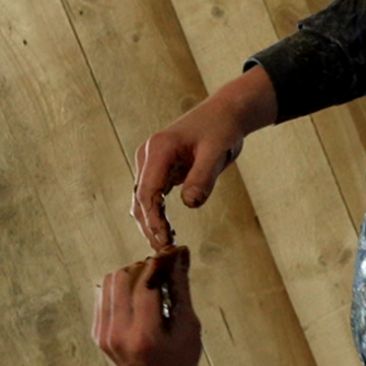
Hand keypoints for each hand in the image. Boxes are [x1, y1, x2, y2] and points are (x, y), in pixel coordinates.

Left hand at [94, 248, 224, 365]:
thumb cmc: (181, 363)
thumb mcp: (188, 326)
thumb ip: (181, 288)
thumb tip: (180, 254)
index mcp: (144, 335)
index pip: (145, 283)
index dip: (159, 263)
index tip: (171, 253)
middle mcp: (118, 335)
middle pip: (122, 278)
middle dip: (143, 268)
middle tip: (161, 271)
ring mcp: (104, 336)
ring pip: (109, 284)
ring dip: (129, 277)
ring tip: (149, 285)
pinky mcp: (98, 335)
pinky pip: (103, 298)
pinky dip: (120, 291)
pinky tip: (137, 300)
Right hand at [132, 67, 277, 250]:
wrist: (225, 113)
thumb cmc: (222, 128)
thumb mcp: (217, 152)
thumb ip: (204, 177)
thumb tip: (191, 204)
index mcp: (159, 148)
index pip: (148, 191)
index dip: (153, 219)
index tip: (164, 240)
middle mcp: (149, 155)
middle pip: (140, 198)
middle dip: (149, 226)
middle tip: (164, 252)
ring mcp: (151, 162)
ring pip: (143, 199)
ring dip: (151, 223)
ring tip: (166, 246)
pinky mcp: (159, 168)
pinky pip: (152, 195)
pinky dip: (157, 214)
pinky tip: (168, 232)